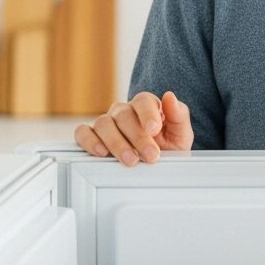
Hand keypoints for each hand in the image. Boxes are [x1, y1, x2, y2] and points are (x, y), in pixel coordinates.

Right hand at [74, 90, 193, 165]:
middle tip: (150, 155)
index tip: (154, 129)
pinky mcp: (91, 136)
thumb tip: (169, 96)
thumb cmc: (169, 148)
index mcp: (146, 106)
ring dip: (117, 143)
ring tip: (130, 160)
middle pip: (124, 115)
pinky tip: (102, 152)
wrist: (158, 169)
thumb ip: (179, 115)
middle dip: (138, 137)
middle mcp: (124, 111)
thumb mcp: (181, 135)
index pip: (143, 100)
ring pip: (103, 124)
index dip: (147, 114)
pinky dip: (89, 141)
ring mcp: (107, 123)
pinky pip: (83, 133)